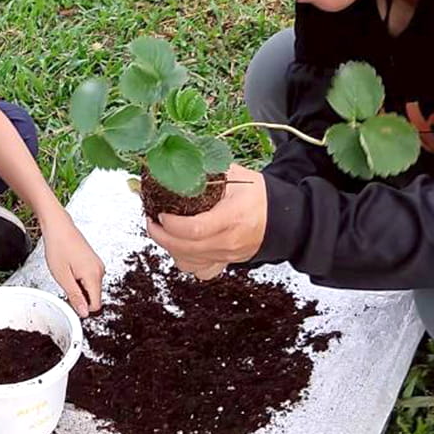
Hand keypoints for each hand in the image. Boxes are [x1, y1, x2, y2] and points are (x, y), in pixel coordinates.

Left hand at [41, 212, 104, 316]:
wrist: (58, 226)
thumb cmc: (58, 247)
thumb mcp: (62, 276)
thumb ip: (75, 296)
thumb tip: (84, 313)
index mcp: (94, 276)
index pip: (96, 305)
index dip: (81, 307)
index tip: (69, 299)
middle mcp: (100, 271)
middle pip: (93, 297)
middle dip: (79, 296)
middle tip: (64, 282)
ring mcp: (98, 265)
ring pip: (91, 288)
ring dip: (78, 286)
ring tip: (66, 272)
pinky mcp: (94, 262)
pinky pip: (89, 278)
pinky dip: (79, 278)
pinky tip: (69, 268)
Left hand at [147, 165, 266, 278]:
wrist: (281, 217)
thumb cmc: (257, 195)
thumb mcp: (235, 175)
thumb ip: (207, 170)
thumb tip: (177, 161)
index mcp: (232, 217)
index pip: (195, 229)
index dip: (171, 223)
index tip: (160, 212)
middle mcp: (229, 241)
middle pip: (185, 249)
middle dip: (161, 235)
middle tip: (151, 221)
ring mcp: (227, 256)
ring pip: (188, 263)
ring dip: (170, 249)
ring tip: (164, 232)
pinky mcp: (226, 263)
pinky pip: (200, 272)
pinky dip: (186, 261)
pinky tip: (181, 246)